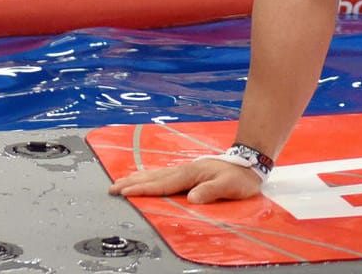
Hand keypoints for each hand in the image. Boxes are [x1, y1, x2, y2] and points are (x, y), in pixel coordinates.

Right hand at [109, 158, 261, 203]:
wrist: (249, 162)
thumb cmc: (240, 177)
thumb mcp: (229, 185)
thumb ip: (211, 191)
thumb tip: (192, 199)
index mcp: (190, 174)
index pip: (162, 184)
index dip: (143, 189)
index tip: (125, 193)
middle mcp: (184, 170)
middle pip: (153, 177)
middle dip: (132, 182)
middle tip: (112, 188)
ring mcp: (185, 170)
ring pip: (156, 174)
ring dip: (137, 178)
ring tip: (120, 181)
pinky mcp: (188, 172)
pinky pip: (162, 175)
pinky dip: (149, 176)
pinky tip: (143, 178)